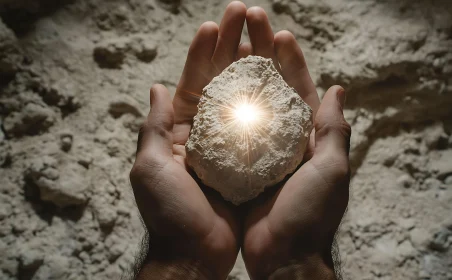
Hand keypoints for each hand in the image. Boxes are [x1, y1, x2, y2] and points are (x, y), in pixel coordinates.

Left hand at [129, 2, 247, 278]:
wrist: (197, 254)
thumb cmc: (171, 212)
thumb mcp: (152, 167)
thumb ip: (154, 126)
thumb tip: (156, 86)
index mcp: (184, 132)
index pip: (194, 84)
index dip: (203, 54)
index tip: (215, 26)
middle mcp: (210, 134)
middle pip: (223, 83)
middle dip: (233, 48)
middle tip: (246, 14)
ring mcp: (234, 146)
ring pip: (247, 98)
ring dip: (254, 66)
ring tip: (265, 34)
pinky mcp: (255, 160)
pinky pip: (265, 126)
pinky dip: (272, 102)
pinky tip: (282, 77)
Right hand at [240, 7, 350, 279]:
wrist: (282, 258)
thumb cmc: (310, 215)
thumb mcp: (330, 171)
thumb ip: (334, 130)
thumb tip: (337, 88)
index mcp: (307, 138)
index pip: (299, 90)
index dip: (290, 61)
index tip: (278, 34)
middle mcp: (282, 140)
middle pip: (270, 89)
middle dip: (260, 56)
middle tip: (247, 23)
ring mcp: (258, 152)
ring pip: (246, 104)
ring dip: (237, 74)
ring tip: (227, 43)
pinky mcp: (236, 166)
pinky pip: (227, 131)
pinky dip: (221, 108)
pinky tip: (209, 85)